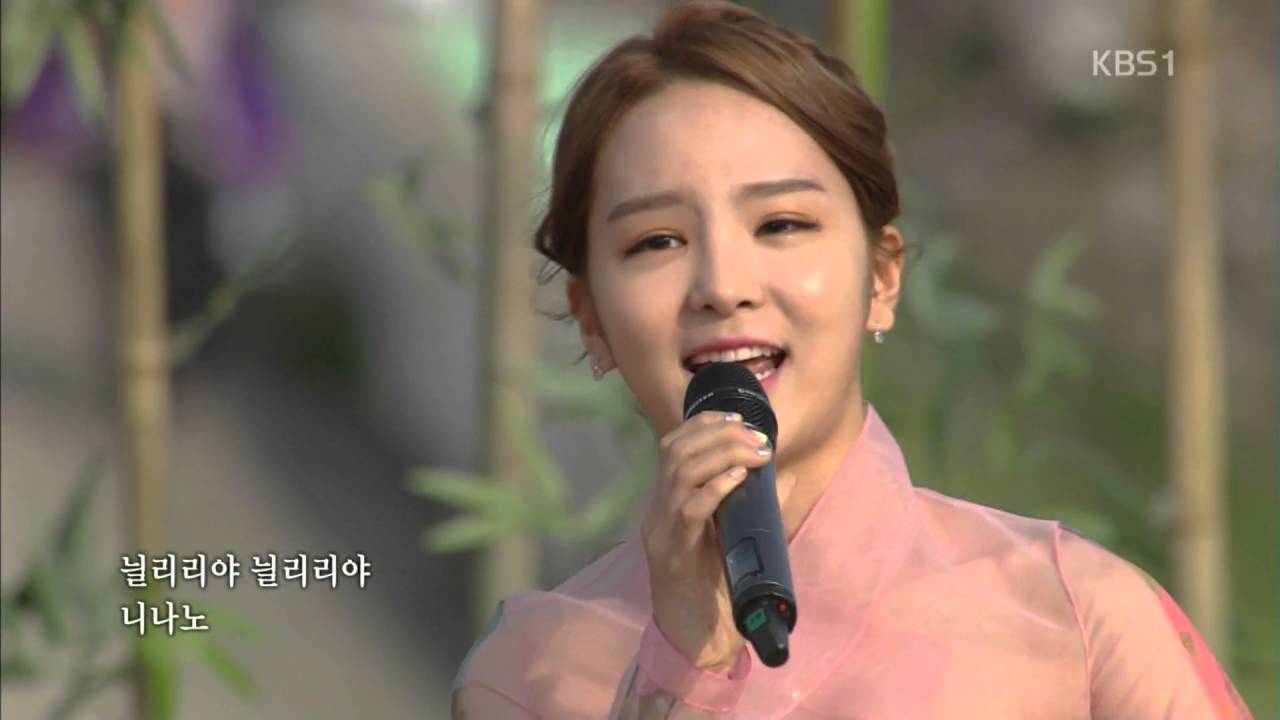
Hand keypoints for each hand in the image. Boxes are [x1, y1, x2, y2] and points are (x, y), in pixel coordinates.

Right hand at [641, 410, 796, 673]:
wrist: (698, 642)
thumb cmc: (717, 590)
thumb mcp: (735, 537)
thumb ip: (753, 505)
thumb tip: (784, 472)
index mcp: (668, 503)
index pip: (674, 444)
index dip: (703, 422)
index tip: (738, 416)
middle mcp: (658, 511)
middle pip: (676, 450)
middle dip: (718, 433)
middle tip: (755, 435)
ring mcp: (661, 531)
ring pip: (680, 472)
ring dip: (721, 453)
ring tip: (754, 452)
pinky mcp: (672, 554)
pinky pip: (689, 510)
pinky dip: (715, 487)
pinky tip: (738, 478)